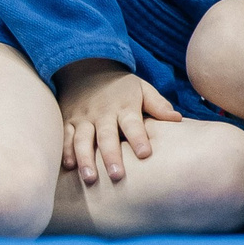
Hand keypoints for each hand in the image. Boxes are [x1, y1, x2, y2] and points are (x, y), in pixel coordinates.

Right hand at [56, 59, 181, 184]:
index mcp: (124, 107)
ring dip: (85, 158)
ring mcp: (83, 117)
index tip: (145, 154)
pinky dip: (65, 150)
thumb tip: (178, 119)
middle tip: (117, 175)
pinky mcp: (68, 120)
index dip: (138, 138)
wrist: (85, 66)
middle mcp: (102, 113)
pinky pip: (65, 135)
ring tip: (89, 178)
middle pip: (106, 136)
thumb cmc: (120, 85)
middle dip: (110, 155)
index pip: (133, 124)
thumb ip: (158, 104)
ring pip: (83, 139)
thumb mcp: (142, 88)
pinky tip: (68, 166)